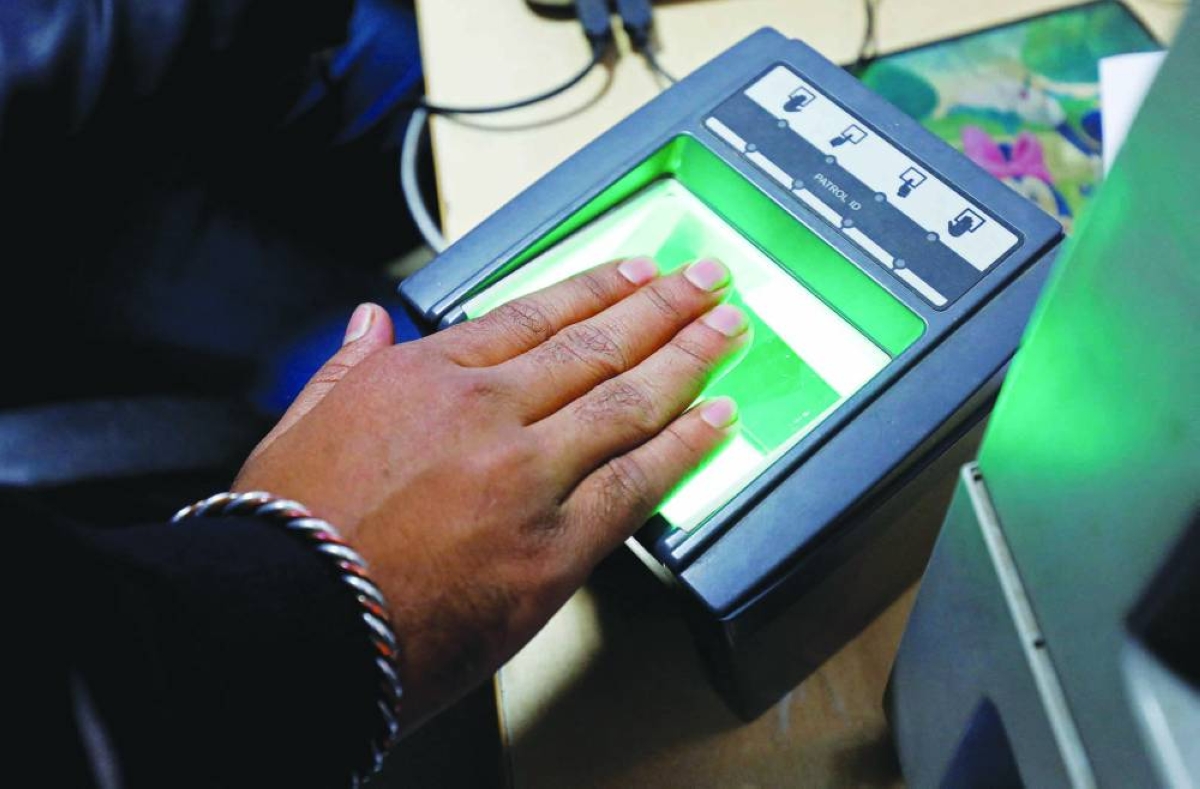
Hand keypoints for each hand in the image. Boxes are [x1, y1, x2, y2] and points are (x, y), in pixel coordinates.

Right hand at [234, 257, 749, 731]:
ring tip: (727, 329)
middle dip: (663, 307)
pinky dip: (684, 447)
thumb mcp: (298, 426)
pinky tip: (717, 418)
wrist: (290, 624)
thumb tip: (367, 322)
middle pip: (596, 345)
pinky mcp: (554, 547)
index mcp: (427, 375)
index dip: (597, 288)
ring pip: (628, 401)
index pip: (535, 315)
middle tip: (707, 280)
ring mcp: (527, 475)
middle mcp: (487, 411)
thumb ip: (346, 367)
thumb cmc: (289, 535)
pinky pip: (636, 484)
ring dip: (688, 358)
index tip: (638, 273)